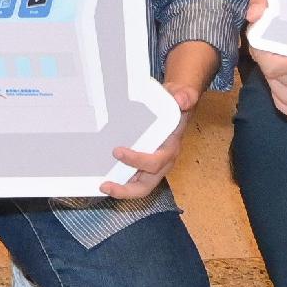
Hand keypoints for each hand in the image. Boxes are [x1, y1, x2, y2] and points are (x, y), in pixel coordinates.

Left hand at [98, 70, 201, 199]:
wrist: (177, 105)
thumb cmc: (178, 103)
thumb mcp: (183, 96)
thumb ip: (184, 97)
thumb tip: (181, 100)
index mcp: (170, 149)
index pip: (155, 162)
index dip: (137, 161)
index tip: (117, 152)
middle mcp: (162, 162)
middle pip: (146, 186)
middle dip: (126, 190)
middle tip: (106, 186)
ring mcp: (152, 165)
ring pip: (137, 186)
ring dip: (120, 189)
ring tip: (102, 185)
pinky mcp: (143, 163)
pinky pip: (131, 177)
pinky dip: (119, 179)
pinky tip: (104, 175)